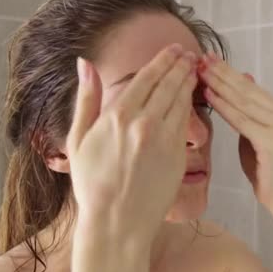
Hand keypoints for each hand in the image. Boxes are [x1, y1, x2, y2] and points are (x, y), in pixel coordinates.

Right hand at [67, 43, 197, 241]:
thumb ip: (86, 98)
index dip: (163, 60)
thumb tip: (85, 63)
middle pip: (169, 84)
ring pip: (182, 100)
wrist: (116, 222)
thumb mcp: (78, 139)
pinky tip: (193, 98)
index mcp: (118, 115)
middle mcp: (144, 122)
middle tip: (189, 54)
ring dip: (189, 81)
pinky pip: (187, 123)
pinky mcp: (178, 155)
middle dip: (181, 65)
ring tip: (195, 69)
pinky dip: (191, 106)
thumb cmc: (92, 183)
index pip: (147, 77)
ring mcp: (164, 139)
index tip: (174, 49)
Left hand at [197, 52, 272, 209]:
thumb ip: (248, 108)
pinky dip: (223, 107)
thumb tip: (244, 78)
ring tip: (201, 72)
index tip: (208, 58)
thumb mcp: (253, 130)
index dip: (228, 71)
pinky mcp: (271, 140)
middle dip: (222, 73)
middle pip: (246, 90)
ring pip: (242, 102)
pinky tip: (209, 95)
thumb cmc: (262, 165)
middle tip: (201, 58)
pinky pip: (241, 120)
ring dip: (219, 85)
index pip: (249, 86)